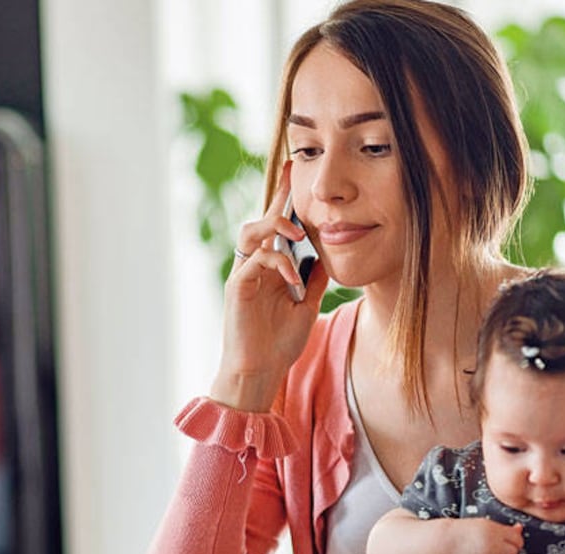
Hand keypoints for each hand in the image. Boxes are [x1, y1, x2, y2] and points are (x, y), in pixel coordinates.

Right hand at [210, 163, 329, 411]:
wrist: (259, 372)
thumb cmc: (279, 343)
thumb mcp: (307, 304)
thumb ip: (314, 278)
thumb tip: (327, 253)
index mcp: (271, 266)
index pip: (278, 225)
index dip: (286, 198)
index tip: (297, 170)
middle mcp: (254, 265)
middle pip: (262, 219)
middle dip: (279, 197)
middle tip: (295, 173)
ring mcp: (244, 274)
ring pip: (251, 232)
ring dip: (275, 226)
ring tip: (298, 233)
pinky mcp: (238, 287)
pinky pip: (256, 261)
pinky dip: (277, 263)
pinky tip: (294, 277)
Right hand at [448, 520, 522, 553]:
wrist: (447, 544)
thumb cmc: (466, 532)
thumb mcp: (485, 525)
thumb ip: (504, 529)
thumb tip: (520, 528)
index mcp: (495, 532)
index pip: (517, 539)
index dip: (514, 540)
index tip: (508, 539)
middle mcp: (494, 546)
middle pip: (513, 552)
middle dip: (508, 550)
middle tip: (496, 546)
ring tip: (486, 552)